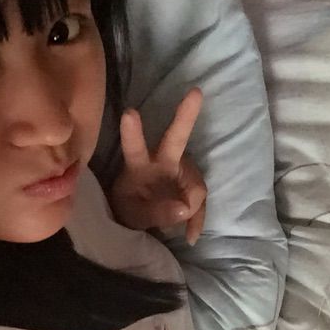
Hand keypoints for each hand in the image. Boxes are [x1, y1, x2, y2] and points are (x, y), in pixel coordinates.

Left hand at [109, 88, 206, 245]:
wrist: (141, 217)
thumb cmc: (132, 208)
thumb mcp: (135, 217)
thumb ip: (155, 213)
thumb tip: (183, 208)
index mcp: (139, 165)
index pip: (134, 148)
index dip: (133, 132)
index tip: (129, 113)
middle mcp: (162, 161)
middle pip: (176, 138)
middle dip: (186, 116)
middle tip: (196, 93)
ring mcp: (181, 170)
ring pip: (195, 186)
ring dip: (189, 210)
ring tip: (176, 231)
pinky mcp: (193, 184)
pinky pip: (200, 202)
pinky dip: (196, 220)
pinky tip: (190, 236)